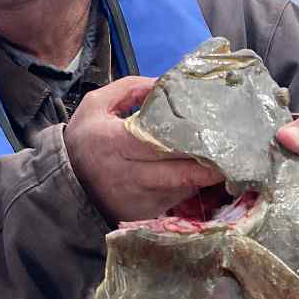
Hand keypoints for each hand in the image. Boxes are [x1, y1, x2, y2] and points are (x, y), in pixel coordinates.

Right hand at [65, 76, 224, 222]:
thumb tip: (166, 83)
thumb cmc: (85, 140)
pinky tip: (200, 179)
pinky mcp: (141, 215)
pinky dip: (187, 191)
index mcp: (115, 142)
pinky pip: (172, 203)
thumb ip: (130, 88)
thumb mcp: (97, 104)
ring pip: (179, 191)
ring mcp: (136, 199)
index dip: (190, 145)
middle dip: (207, 169)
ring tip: (223, 167)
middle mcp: (127, 175)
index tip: (216, 139)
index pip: (159, 145)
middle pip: (176, 175)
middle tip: (233, 159)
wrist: (65, 182)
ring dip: (201, 180)